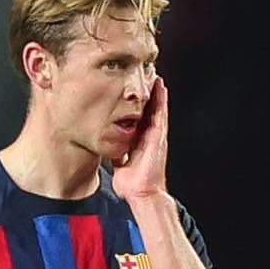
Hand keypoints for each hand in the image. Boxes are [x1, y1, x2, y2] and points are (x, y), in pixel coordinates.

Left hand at [117, 77, 170, 196]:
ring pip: (157, 109)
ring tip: (155, 77)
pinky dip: (161, 100)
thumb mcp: (119, 164)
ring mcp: (156, 135)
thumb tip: (108, 152)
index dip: (136, 107)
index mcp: (139, 142)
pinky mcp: (159, 135)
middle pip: (149, 111)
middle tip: (146, 78)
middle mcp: (149, 137)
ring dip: (156, 93)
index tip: (131, 94)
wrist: (140, 192)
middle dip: (148, 97)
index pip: (138, 120)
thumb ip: (116, 156)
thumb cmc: (131, 183)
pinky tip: (160, 87)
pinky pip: (160, 113)